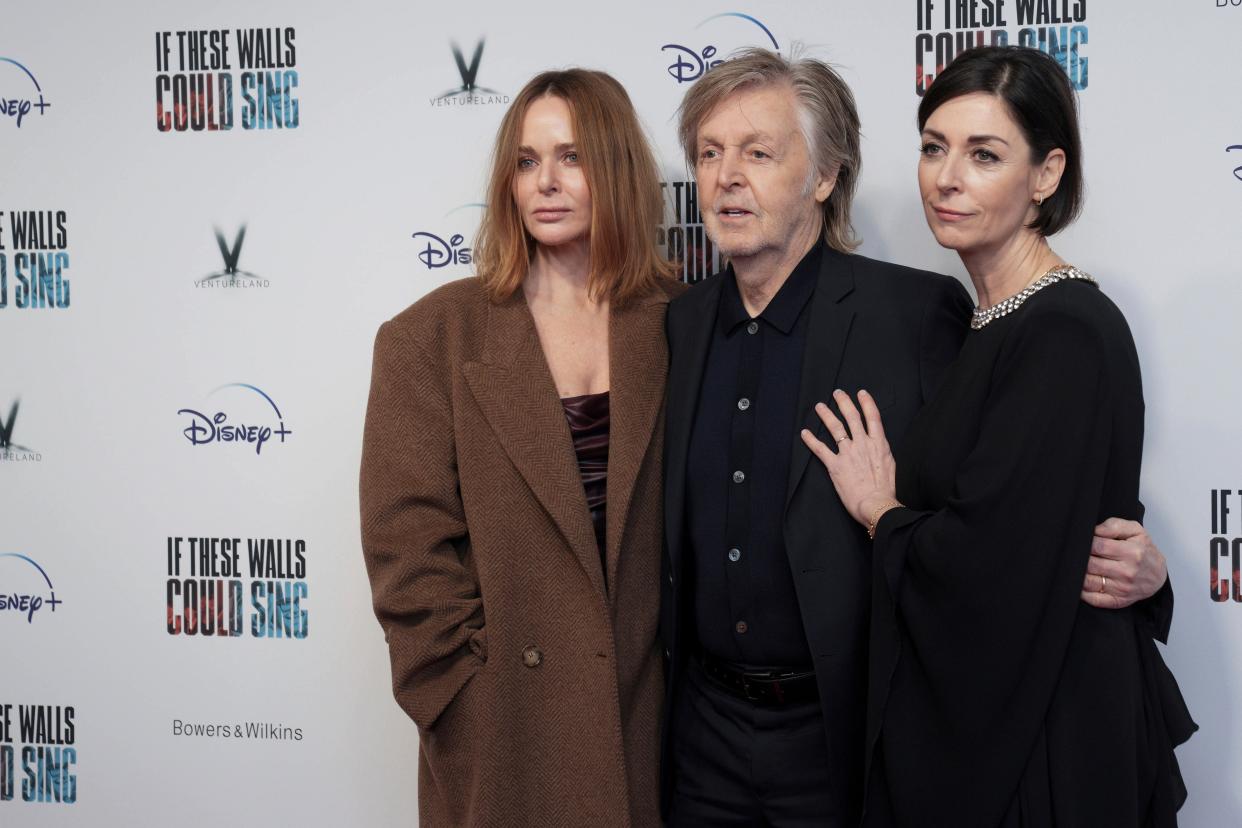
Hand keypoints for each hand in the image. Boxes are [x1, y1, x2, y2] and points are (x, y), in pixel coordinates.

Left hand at [800, 389, 896, 526]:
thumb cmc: (887, 491)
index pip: (873, 417)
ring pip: (835, 428)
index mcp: (879, 444)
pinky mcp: (835, 465)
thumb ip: (883, 454)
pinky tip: (804, 433)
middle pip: (852, 417)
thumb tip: (880, 449)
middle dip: (843, 402)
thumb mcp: (891, 466)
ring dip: (826, 415)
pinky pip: (820, 449)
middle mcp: (863, 444)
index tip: (861, 393)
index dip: (867, 402)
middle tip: (837, 393)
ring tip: (819, 406)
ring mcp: (848, 453)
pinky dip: (811, 440)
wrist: (877, 505)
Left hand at [1080, 517, 1167, 608]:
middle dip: (1080, 558)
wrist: (1158, 575)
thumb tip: (1094, 530)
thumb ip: (1113, 526)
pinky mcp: (1118, 601)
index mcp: (1132, 553)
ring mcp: (1122, 589)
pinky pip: (1094, 599)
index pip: (1098, 546)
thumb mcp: (1135, 531)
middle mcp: (1127, 572)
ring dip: (1078, 574)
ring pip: (1088, 582)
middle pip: (1090, 564)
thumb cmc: (1144, 551)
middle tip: (1077, 554)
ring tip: (1078, 566)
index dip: (1086, 542)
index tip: (1083, 541)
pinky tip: (1081, 583)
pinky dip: (1083, 592)